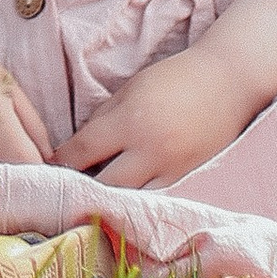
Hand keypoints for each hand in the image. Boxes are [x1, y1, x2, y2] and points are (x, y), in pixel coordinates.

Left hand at [56, 52, 255, 187]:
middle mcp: (149, 151)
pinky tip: (123, 195)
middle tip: (64, 187)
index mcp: (130, 123)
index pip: (83, 152)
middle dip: (80, 186)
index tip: (47, 167)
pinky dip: (134, 198)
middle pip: (101, 185)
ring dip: (108, 198)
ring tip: (91, 195)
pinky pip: (151, 197)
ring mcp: (170, 169)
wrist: (229, 82)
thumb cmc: (176, 78)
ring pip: (128, 199)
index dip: (61, 162)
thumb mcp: (131, 88)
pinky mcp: (185, 179)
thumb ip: (102, 119)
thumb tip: (78, 147)